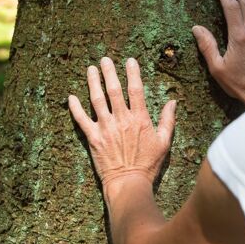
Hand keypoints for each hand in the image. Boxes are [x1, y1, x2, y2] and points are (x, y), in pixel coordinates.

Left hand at [68, 57, 175, 189]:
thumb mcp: (164, 142)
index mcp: (139, 119)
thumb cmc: (148, 165)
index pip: (136, 90)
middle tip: (105, 59)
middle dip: (109, 72)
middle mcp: (121, 119)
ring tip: (91, 69)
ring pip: (97, 99)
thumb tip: (173, 102)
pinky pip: (81, 119)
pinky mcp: (93, 138)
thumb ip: (168, 120)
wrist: (128, 183)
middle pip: (113, 90)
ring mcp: (105, 128)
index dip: (133, 73)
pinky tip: (71, 97)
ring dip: (93, 83)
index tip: (130, 60)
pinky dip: (75, 108)